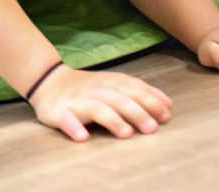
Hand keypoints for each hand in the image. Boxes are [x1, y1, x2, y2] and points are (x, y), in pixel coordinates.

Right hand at [28, 65, 173, 141]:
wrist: (49, 81)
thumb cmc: (89, 88)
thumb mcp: (114, 85)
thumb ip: (139, 93)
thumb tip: (168, 105)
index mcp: (111, 83)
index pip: (134, 89)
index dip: (151, 100)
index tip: (166, 115)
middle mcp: (96, 90)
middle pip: (119, 100)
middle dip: (137, 113)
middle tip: (152, 128)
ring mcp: (78, 100)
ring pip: (96, 108)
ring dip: (112, 120)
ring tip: (126, 134)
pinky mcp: (58, 111)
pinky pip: (66, 119)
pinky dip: (73, 127)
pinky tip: (82, 137)